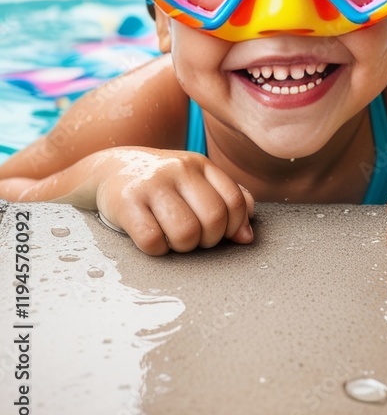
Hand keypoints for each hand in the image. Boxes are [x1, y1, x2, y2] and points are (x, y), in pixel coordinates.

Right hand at [95, 149, 255, 254]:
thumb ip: (228, 202)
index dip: (233, 227)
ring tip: (172, 239)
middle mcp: (179, 169)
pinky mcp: (126, 201)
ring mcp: (152, 183)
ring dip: (182, 247)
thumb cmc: (164, 184)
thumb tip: (247, 236)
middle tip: (193, 238)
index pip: (236, 201)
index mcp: (201, 164)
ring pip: (186, 232)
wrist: (112, 168)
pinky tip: (151, 239)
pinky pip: (152, 240)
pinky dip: (156, 249)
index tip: (219, 233)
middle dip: (208, 240)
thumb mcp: (197, 183)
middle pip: (214, 219)